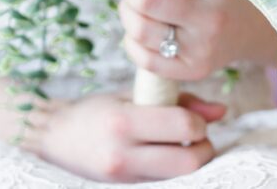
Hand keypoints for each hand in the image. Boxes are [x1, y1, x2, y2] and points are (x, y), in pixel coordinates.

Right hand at [30, 91, 225, 181]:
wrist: (55, 138)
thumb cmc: (92, 111)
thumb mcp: (129, 96)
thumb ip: (174, 101)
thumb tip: (220, 111)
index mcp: (122, 121)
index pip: (183, 126)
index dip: (199, 122)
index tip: (194, 117)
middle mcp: (123, 153)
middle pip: (190, 160)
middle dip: (204, 147)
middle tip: (197, 136)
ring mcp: (125, 175)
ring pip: (182, 175)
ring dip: (193, 160)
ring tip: (182, 145)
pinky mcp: (127, 186)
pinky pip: (166, 180)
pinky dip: (175, 168)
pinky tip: (165, 155)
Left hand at [111, 0, 276, 80]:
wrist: (253, 32)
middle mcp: (210, 20)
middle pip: (147, 0)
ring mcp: (200, 50)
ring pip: (139, 29)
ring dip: (125, 9)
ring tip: (133, 2)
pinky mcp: (190, 71)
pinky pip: (142, 57)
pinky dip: (130, 39)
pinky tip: (142, 27)